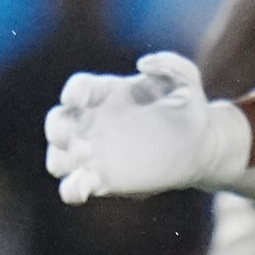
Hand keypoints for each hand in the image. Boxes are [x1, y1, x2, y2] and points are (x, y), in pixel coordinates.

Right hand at [43, 51, 254, 203]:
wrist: (198, 146)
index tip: (76, 99)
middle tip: (68, 137)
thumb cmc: (188, 107)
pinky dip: (71, 190)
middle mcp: (92, 122)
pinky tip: (82, 189)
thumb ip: (169, 64)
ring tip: (77, 163)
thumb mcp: (185, 78)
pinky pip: (73, 187)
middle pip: (57, 123)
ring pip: (58, 158)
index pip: (79, 88)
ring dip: (60, 160)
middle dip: (56, 129)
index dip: (73, 92)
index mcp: (106, 93)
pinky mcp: (102, 181)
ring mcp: (94, 153)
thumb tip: (143, 63)